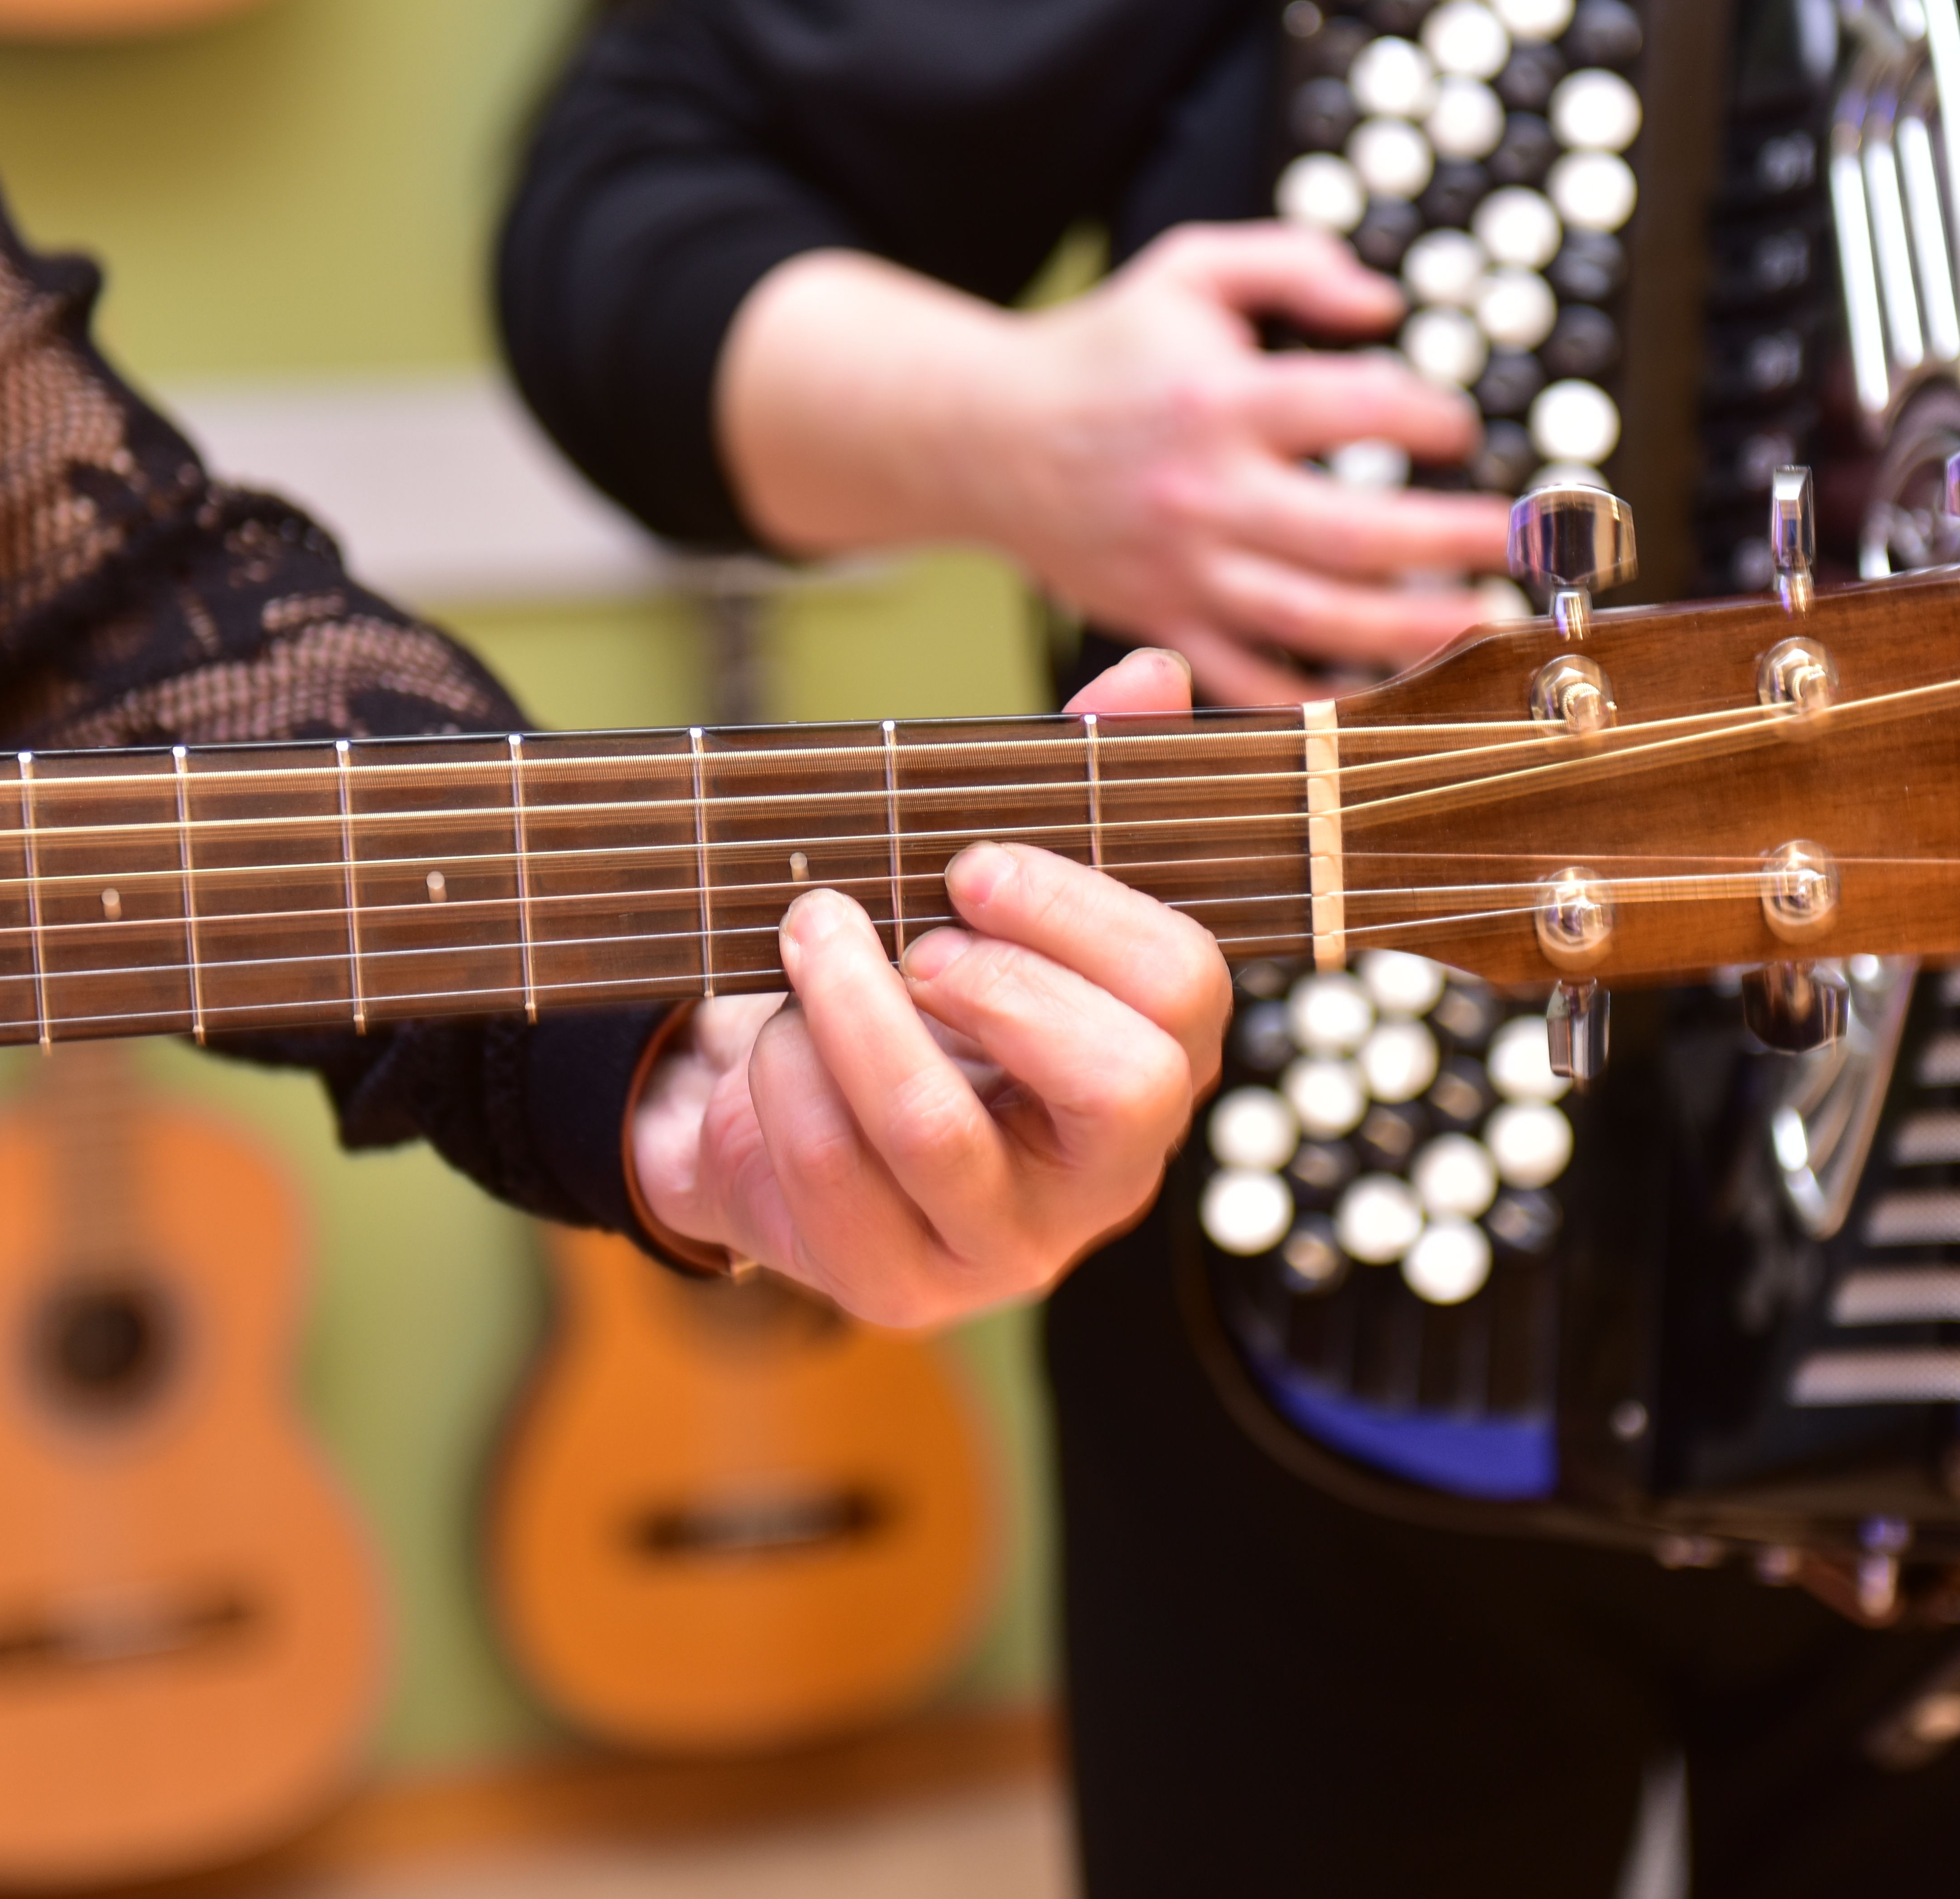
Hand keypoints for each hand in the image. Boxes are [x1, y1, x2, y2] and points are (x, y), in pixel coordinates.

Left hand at [623, 649, 1231, 1326]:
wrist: (794, 1119)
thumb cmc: (925, 998)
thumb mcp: (998, 897)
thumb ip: (1081, 789)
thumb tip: (1152, 676)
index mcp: (1160, 1065)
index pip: (1186, 994)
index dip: (1080, 915)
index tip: (972, 866)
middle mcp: (1108, 1176)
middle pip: (1121, 1085)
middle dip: (997, 983)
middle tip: (914, 932)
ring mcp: (1005, 1244)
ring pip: (938, 1129)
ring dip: (853, 1010)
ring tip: (810, 940)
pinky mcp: (896, 1284)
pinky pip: (833, 1172)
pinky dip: (787, 1075)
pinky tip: (773, 1037)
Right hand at [718, 224, 1516, 703]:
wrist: (984, 439)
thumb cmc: (1101, 353)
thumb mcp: (1188, 269)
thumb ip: (1291, 261)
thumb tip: (1382, 303)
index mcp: (1218, 397)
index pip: (1358, 407)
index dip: (1432, 416)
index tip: (1458, 428)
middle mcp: (1204, 490)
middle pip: (1355, 532)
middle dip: (1455, 540)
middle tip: (1521, 541)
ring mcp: (1182, 568)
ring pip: (1314, 620)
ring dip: (1410, 629)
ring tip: (1480, 620)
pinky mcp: (1160, 620)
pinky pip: (1246, 679)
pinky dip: (1313, 698)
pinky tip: (1381, 690)